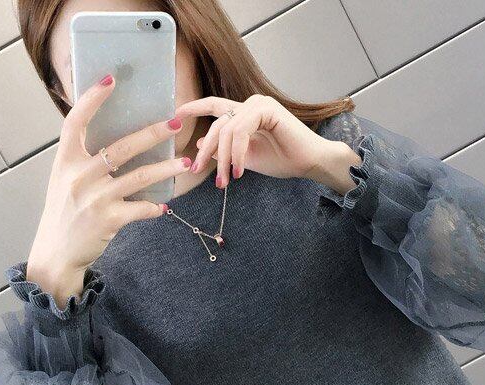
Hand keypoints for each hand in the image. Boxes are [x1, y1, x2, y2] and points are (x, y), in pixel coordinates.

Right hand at [28, 73, 192, 306]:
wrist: (56, 253)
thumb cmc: (64, 214)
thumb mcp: (64, 181)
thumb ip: (82, 161)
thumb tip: (109, 140)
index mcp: (65, 161)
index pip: (75, 122)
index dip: (92, 100)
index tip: (111, 80)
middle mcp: (79, 176)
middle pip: (121, 146)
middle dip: (152, 133)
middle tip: (175, 123)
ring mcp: (94, 198)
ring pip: (139, 177)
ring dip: (166, 169)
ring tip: (186, 163)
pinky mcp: (108, 220)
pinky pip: (140, 209)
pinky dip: (154, 208)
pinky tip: (164, 208)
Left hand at [174, 94, 360, 192]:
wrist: (310, 162)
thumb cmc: (283, 160)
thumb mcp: (245, 159)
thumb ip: (226, 151)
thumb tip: (202, 145)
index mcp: (245, 114)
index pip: (214, 107)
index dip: (193, 108)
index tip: (174, 117)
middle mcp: (250, 104)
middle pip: (216, 124)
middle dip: (206, 151)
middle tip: (198, 171)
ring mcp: (258, 104)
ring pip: (226, 130)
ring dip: (224, 158)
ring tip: (227, 180)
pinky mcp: (266, 109)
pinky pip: (240, 131)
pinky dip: (238, 153)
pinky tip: (241, 171)